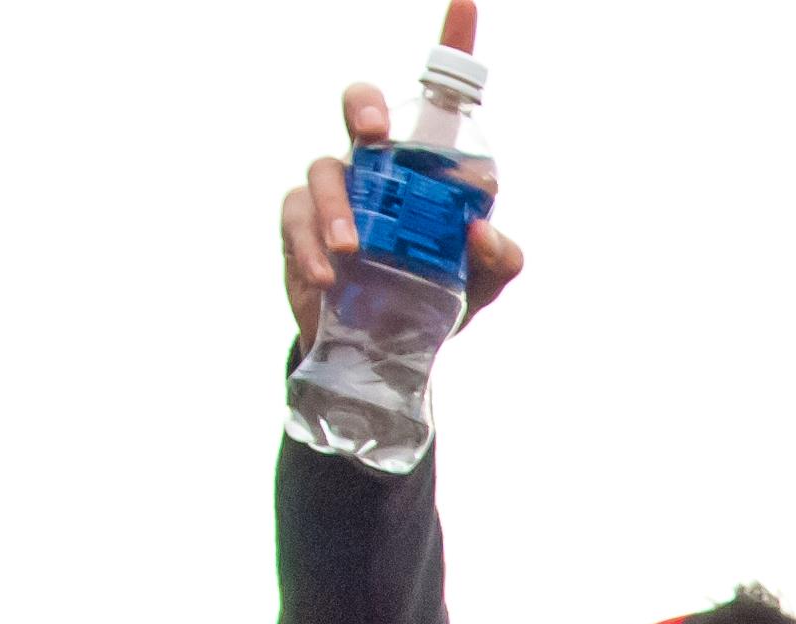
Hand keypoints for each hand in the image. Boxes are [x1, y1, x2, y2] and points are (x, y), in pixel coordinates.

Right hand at [282, 82, 523, 338]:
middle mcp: (368, 171)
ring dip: (334, 206)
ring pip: (322, 174)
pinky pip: (296, 223)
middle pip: (354, 112)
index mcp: (409, 171)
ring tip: (349, 247)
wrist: (390, 344)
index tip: (397, 124)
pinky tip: (326, 276)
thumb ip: (499, 260)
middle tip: (373, 135)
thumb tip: (482, 233)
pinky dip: (310, 248)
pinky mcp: (299, 232)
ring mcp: (329, 196)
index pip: (400, 120)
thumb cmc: (436, 292)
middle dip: (361, 109)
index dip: (395, 107)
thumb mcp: (479, 283)